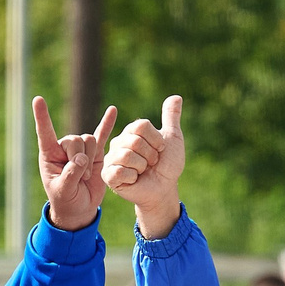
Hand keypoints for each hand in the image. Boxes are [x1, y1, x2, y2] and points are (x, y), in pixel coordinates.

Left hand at [35, 98, 118, 231]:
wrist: (80, 209)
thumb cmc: (66, 200)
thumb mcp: (64, 191)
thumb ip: (70, 175)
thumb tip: (81, 158)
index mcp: (50, 154)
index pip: (45, 132)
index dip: (42, 117)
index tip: (38, 100)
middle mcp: (64, 147)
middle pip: (75, 139)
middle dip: (80, 160)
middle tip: (80, 179)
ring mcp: (81, 148)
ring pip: (89, 140)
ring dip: (91, 159)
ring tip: (87, 177)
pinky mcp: (96, 152)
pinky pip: (102, 135)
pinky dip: (107, 123)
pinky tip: (113, 110)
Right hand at [102, 95, 185, 238]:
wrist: (163, 188)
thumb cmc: (167, 165)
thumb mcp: (173, 138)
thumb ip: (171, 117)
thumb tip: (176, 96)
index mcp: (131, 131)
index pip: (141, 126)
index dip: (156, 140)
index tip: (160, 150)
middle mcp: (119, 142)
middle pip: (134, 141)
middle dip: (150, 155)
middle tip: (150, 163)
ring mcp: (112, 158)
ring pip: (128, 156)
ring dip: (142, 167)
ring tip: (142, 171)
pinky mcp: (108, 175)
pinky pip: (119, 170)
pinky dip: (133, 177)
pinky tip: (133, 180)